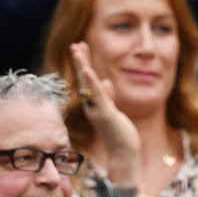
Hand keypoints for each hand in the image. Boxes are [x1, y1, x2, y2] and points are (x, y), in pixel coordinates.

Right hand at [69, 42, 140, 171]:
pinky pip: (98, 96)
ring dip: (83, 66)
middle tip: (75, 43)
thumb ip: (108, 96)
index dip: (84, 62)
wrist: (122, 153)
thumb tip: (106, 82)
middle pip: (84, 79)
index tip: (81, 46)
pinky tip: (89, 70)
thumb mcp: (113, 111)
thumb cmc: (119, 134)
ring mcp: (97, 110)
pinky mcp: (106, 115)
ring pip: (88, 85)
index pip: (87, 79)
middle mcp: (92, 105)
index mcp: (94, 103)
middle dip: (80, 60)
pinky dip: (93, 83)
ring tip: (78, 50)